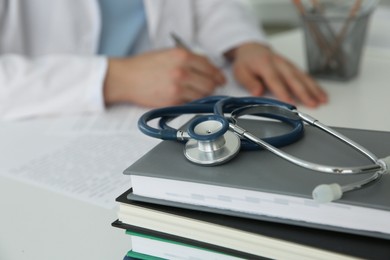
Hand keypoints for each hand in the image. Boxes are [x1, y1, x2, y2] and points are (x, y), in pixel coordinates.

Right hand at [103, 48, 224, 106]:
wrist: (125, 78)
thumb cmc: (144, 65)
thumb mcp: (167, 54)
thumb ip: (188, 59)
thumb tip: (206, 68)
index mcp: (182, 56)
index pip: (209, 66)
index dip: (217, 74)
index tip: (220, 79)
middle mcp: (182, 71)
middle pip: (210, 83)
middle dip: (212, 86)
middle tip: (211, 88)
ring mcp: (178, 88)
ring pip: (202, 95)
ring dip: (203, 96)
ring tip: (196, 93)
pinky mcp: (172, 101)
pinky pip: (190, 103)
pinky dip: (191, 102)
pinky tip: (185, 98)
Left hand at [227, 42, 327, 106]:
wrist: (252, 49)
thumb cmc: (246, 62)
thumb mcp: (240, 72)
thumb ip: (249, 82)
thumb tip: (258, 92)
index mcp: (265, 64)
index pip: (275, 80)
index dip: (283, 92)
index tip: (291, 103)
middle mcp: (279, 63)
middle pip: (293, 79)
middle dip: (304, 92)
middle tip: (313, 103)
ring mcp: (288, 64)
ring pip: (303, 77)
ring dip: (314, 89)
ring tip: (322, 100)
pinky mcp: (293, 67)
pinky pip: (305, 76)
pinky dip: (315, 85)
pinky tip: (322, 93)